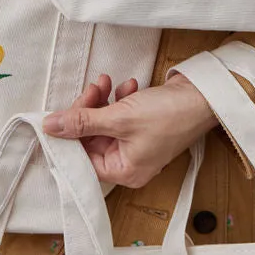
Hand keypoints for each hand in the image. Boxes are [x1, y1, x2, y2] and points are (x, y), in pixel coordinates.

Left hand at [42, 72, 217, 189]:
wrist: (204, 96)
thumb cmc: (169, 115)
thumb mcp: (119, 118)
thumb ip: (82, 122)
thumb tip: (50, 126)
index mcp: (124, 171)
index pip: (83, 159)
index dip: (70, 137)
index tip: (59, 116)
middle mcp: (129, 162)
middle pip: (92, 138)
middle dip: (88, 111)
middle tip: (91, 90)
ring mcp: (137, 143)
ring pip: (105, 123)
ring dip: (102, 101)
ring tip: (106, 83)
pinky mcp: (143, 125)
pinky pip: (120, 115)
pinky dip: (120, 100)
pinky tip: (127, 86)